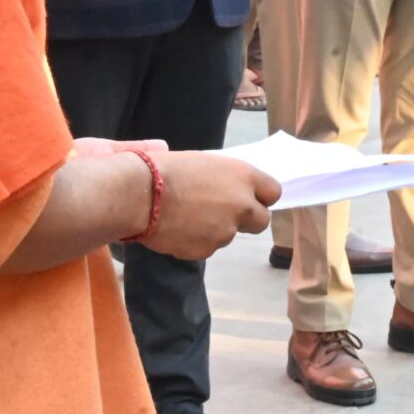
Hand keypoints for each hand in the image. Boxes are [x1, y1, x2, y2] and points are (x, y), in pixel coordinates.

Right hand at [121, 141, 279, 260]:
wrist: (139, 195)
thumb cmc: (166, 169)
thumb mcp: (204, 163)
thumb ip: (224, 179)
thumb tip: (228, 188)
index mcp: (243, 177)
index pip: (273, 192)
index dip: (261, 197)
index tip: (251, 198)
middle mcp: (242, 205)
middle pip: (262, 221)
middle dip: (247, 219)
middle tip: (225, 213)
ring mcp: (226, 231)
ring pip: (229, 234)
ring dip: (216, 229)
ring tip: (187, 216)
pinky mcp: (207, 250)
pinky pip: (207, 246)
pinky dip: (196, 240)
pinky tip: (176, 228)